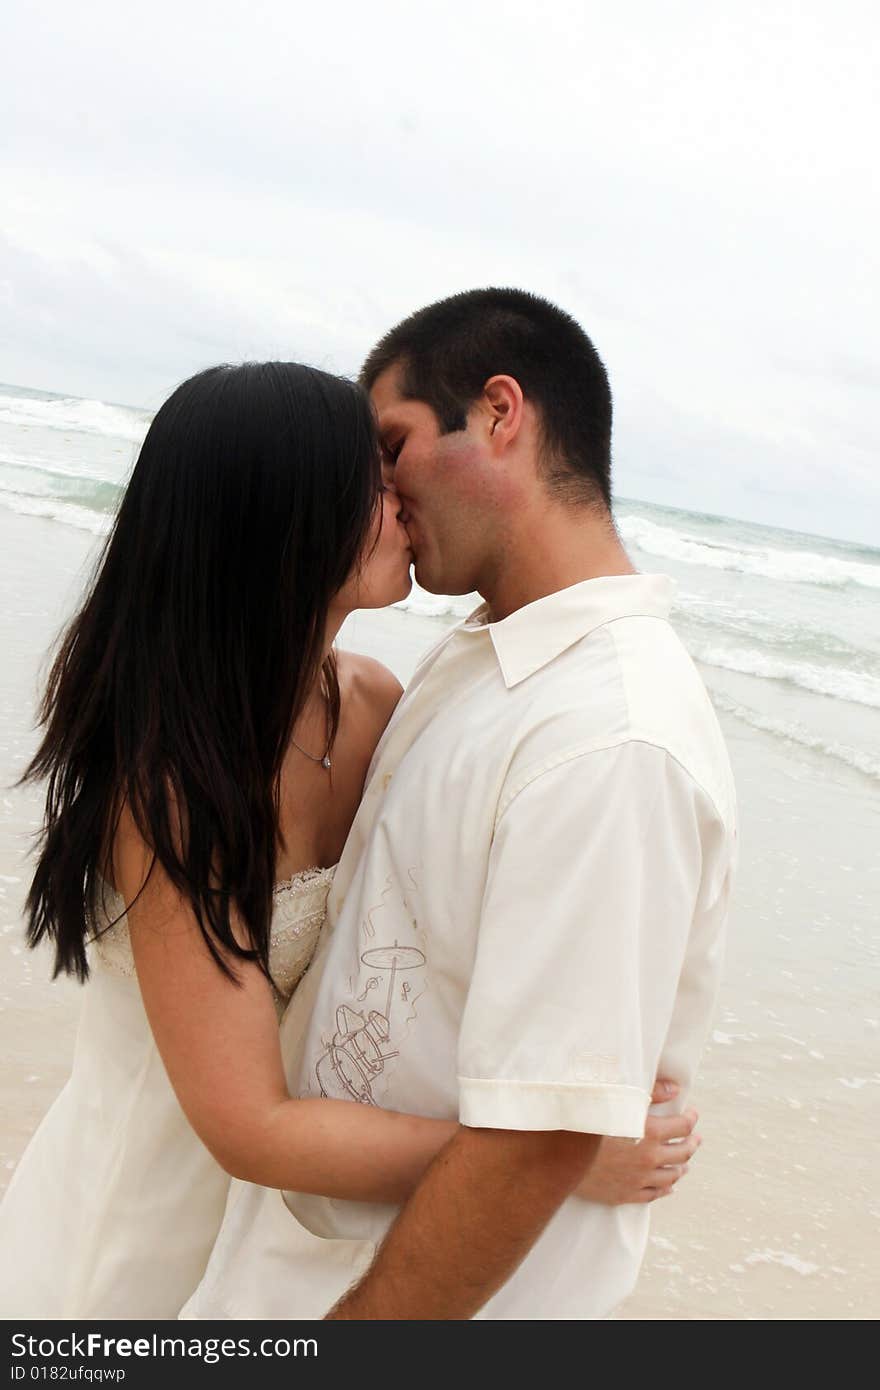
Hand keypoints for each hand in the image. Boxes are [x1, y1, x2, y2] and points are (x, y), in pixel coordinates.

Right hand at [574, 1081, 700, 1205]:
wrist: (561, 1155)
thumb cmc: (588, 1121)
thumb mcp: (619, 1100)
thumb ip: (650, 1092)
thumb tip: (675, 1089)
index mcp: (649, 1132)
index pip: (683, 1126)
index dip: (691, 1118)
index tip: (692, 1113)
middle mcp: (649, 1157)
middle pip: (683, 1153)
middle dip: (692, 1143)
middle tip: (696, 1138)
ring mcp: (639, 1179)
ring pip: (671, 1176)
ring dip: (681, 1167)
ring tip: (685, 1163)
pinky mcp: (626, 1194)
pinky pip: (654, 1194)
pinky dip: (665, 1189)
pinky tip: (668, 1186)